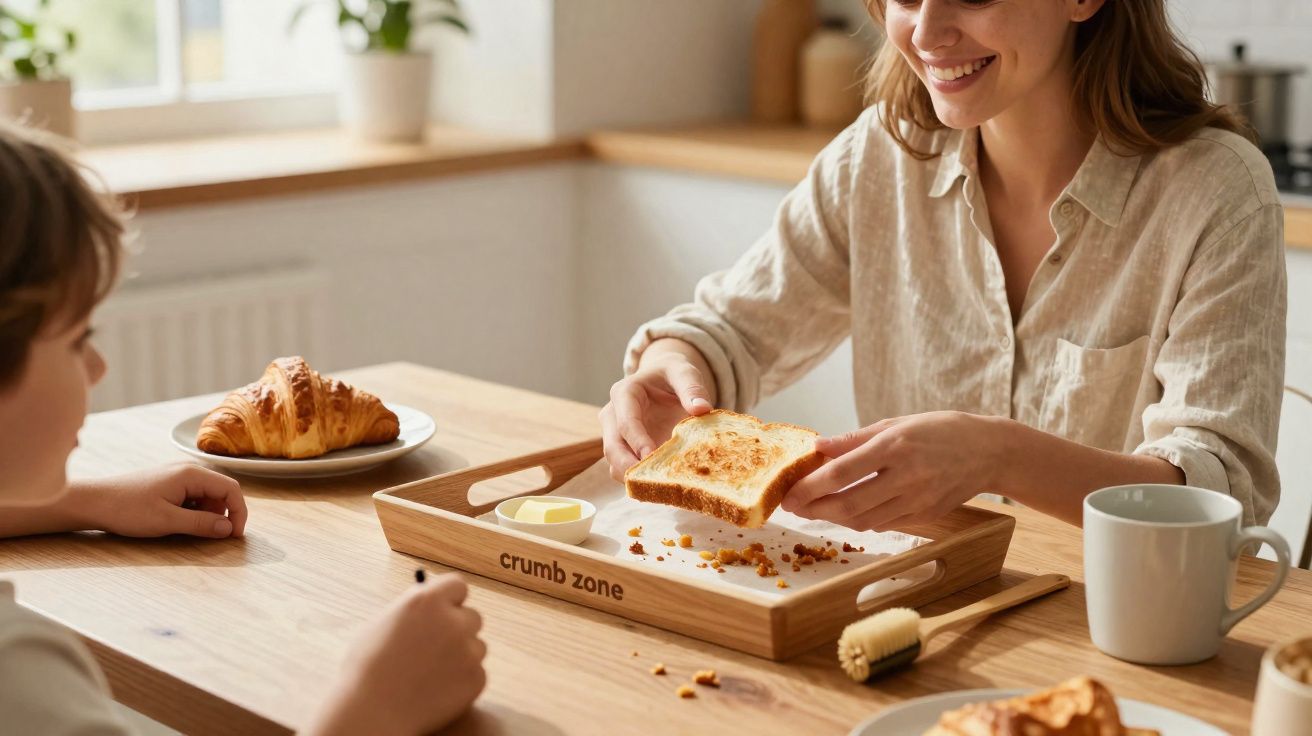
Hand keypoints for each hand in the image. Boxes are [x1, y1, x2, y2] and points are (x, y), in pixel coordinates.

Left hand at [80, 464, 246, 538]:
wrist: (93, 502)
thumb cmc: (127, 510)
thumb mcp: (167, 521)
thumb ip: (201, 524)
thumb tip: (228, 529)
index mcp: (192, 474)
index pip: (231, 489)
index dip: (239, 513)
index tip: (234, 535)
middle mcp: (188, 469)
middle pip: (221, 491)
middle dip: (222, 514)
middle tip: (210, 535)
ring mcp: (177, 475)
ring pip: (207, 494)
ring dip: (206, 513)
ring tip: (186, 528)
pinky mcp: (168, 482)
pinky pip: (193, 495)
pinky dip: (193, 510)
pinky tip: (176, 521)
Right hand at [310, 575, 486, 735]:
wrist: (371, 712)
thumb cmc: (367, 669)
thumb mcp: (383, 624)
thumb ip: (413, 610)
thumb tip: (431, 603)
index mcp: (427, 601)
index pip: (458, 585)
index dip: (451, 598)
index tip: (446, 609)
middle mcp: (452, 621)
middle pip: (472, 616)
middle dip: (458, 628)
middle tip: (437, 647)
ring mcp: (468, 650)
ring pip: (476, 646)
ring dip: (461, 656)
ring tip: (429, 673)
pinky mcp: (476, 678)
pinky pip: (476, 673)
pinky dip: (462, 681)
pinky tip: (436, 689)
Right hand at [600, 345, 713, 480]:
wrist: (663, 381)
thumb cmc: (672, 374)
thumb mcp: (683, 371)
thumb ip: (692, 387)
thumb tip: (701, 409)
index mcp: (624, 393)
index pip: (626, 421)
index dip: (637, 440)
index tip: (651, 456)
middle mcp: (613, 415)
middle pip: (612, 447)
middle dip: (627, 467)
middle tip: (650, 483)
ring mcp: (615, 435)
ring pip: (614, 463)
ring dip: (632, 478)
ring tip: (657, 489)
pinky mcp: (625, 450)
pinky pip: (625, 469)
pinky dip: (639, 481)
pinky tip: (659, 487)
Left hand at [781, 412, 1004, 530]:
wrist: (988, 451)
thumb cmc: (938, 430)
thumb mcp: (896, 423)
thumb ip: (855, 439)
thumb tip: (817, 447)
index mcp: (895, 445)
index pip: (842, 471)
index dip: (810, 485)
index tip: (789, 491)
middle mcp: (906, 475)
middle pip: (849, 503)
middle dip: (814, 508)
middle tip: (792, 506)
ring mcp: (918, 498)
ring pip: (864, 519)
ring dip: (833, 517)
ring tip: (812, 509)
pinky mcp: (926, 514)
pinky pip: (883, 523)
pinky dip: (859, 520)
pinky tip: (845, 511)